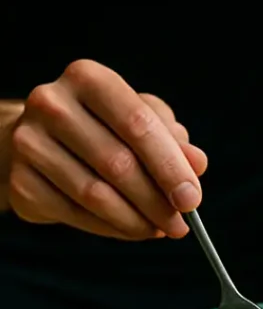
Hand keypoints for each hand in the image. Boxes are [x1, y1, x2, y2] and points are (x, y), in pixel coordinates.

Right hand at [5, 59, 207, 240]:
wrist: (40, 140)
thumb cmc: (102, 126)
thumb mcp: (142, 121)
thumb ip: (173, 141)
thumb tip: (197, 164)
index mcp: (88, 78)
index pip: (138, 124)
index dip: (170, 166)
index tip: (192, 199)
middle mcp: (52, 104)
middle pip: (117, 163)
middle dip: (156, 201)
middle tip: (180, 225)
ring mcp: (29, 142)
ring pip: (94, 194)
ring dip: (135, 220)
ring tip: (159, 230)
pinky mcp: (20, 180)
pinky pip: (74, 214)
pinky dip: (109, 228)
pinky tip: (130, 229)